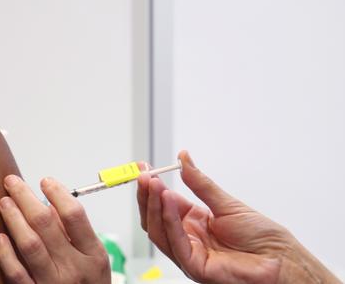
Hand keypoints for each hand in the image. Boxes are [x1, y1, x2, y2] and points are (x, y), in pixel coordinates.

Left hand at [0, 175, 110, 283]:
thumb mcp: (93, 261)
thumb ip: (75, 233)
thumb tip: (51, 203)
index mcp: (93, 256)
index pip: (75, 215)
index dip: (57, 193)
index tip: (45, 181)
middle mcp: (75, 270)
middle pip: (46, 224)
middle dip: (26, 198)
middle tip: (12, 182)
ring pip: (29, 245)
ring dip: (14, 219)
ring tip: (4, 202)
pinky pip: (16, 274)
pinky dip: (5, 254)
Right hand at [137, 150, 338, 283]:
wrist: (282, 259)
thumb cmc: (261, 237)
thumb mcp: (226, 202)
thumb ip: (200, 183)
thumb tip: (183, 159)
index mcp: (192, 223)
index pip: (162, 205)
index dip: (151, 188)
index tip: (144, 169)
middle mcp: (187, 239)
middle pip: (154, 219)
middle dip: (146, 196)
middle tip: (144, 174)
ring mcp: (189, 254)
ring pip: (159, 231)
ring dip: (153, 205)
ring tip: (154, 183)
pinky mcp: (195, 267)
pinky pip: (175, 243)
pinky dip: (168, 220)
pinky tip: (168, 201)